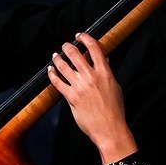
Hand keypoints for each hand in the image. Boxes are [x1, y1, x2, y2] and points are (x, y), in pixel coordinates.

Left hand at [46, 32, 137, 163]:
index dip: (85, 38)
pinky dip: (52, 75)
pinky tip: (50, 71)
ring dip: (57, 59)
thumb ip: (107, 72)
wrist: (110, 128)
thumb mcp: (115, 86)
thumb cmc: (114, 109)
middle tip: (64, 46)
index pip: (94, 48)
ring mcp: (80, 87)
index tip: (79, 35)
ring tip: (55, 56)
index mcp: (105, 72)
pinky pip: (57, 82)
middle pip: (75, 54)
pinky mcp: (72, 97)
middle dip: (67, 47)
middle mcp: (92, 77)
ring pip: (64, 66)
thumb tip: (105, 59)